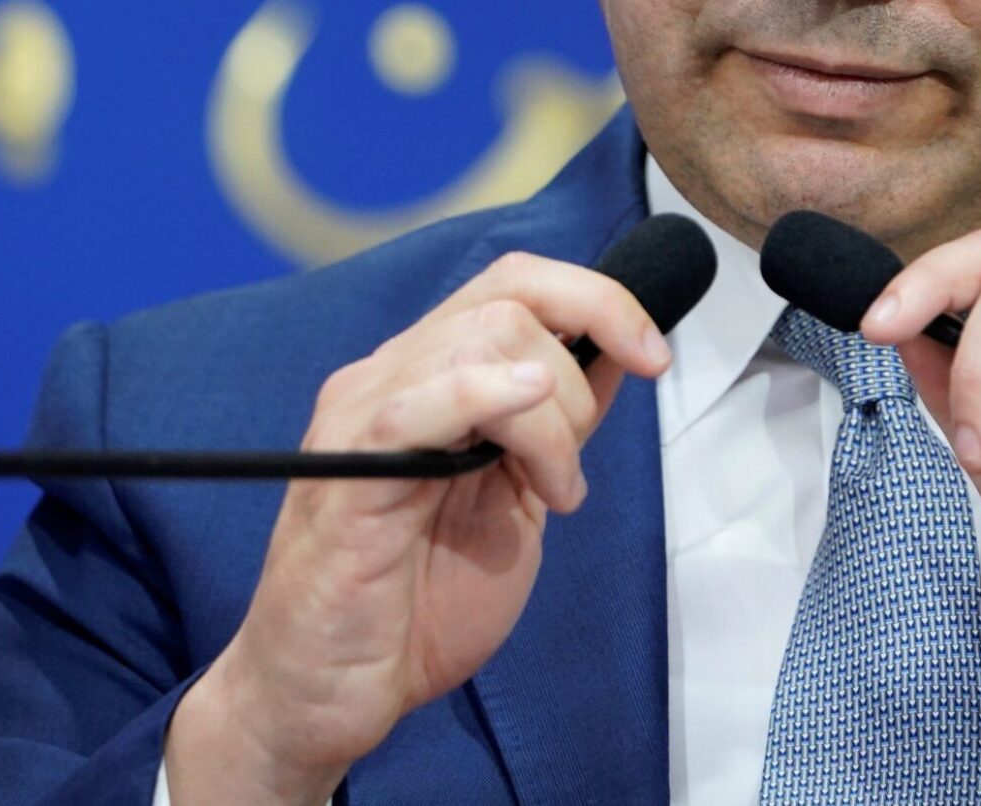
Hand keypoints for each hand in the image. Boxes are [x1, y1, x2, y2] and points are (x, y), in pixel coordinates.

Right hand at [163, 253, 673, 805]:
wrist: (325, 697)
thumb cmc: (412, 606)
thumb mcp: (513, 502)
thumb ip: (554, 429)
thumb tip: (615, 352)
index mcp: (426, 378)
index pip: (515, 283)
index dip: (598, 299)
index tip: (655, 356)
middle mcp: (388, 380)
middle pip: (508, 302)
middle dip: (577, 380)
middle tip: (569, 476)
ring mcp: (361, 422)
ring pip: (479, 342)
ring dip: (549, 422)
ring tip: (548, 498)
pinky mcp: (345, 480)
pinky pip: (414, 406)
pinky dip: (482, 394)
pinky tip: (524, 423)